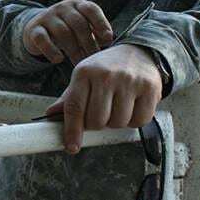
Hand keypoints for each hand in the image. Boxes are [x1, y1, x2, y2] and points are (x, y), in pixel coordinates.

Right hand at [22, 0, 113, 64]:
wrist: (38, 30)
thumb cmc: (68, 31)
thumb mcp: (82, 27)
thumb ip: (95, 32)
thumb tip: (109, 43)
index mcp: (77, 4)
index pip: (91, 9)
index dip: (101, 23)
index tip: (108, 39)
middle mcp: (62, 7)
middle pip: (78, 23)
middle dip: (88, 42)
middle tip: (94, 58)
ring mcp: (47, 17)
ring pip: (63, 32)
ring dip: (73, 50)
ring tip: (79, 62)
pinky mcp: (34, 29)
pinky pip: (42, 39)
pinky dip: (52, 50)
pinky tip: (59, 59)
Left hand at [45, 44, 161, 153]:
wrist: (139, 51)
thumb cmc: (107, 68)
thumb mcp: (85, 77)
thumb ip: (69, 98)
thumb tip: (51, 115)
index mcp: (84, 72)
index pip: (75, 107)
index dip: (72, 130)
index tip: (72, 147)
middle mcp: (106, 75)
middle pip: (97, 120)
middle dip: (98, 125)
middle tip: (102, 114)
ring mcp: (128, 81)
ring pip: (118, 122)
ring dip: (117, 122)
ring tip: (118, 107)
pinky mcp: (149, 87)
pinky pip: (139, 120)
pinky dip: (135, 120)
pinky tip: (133, 106)